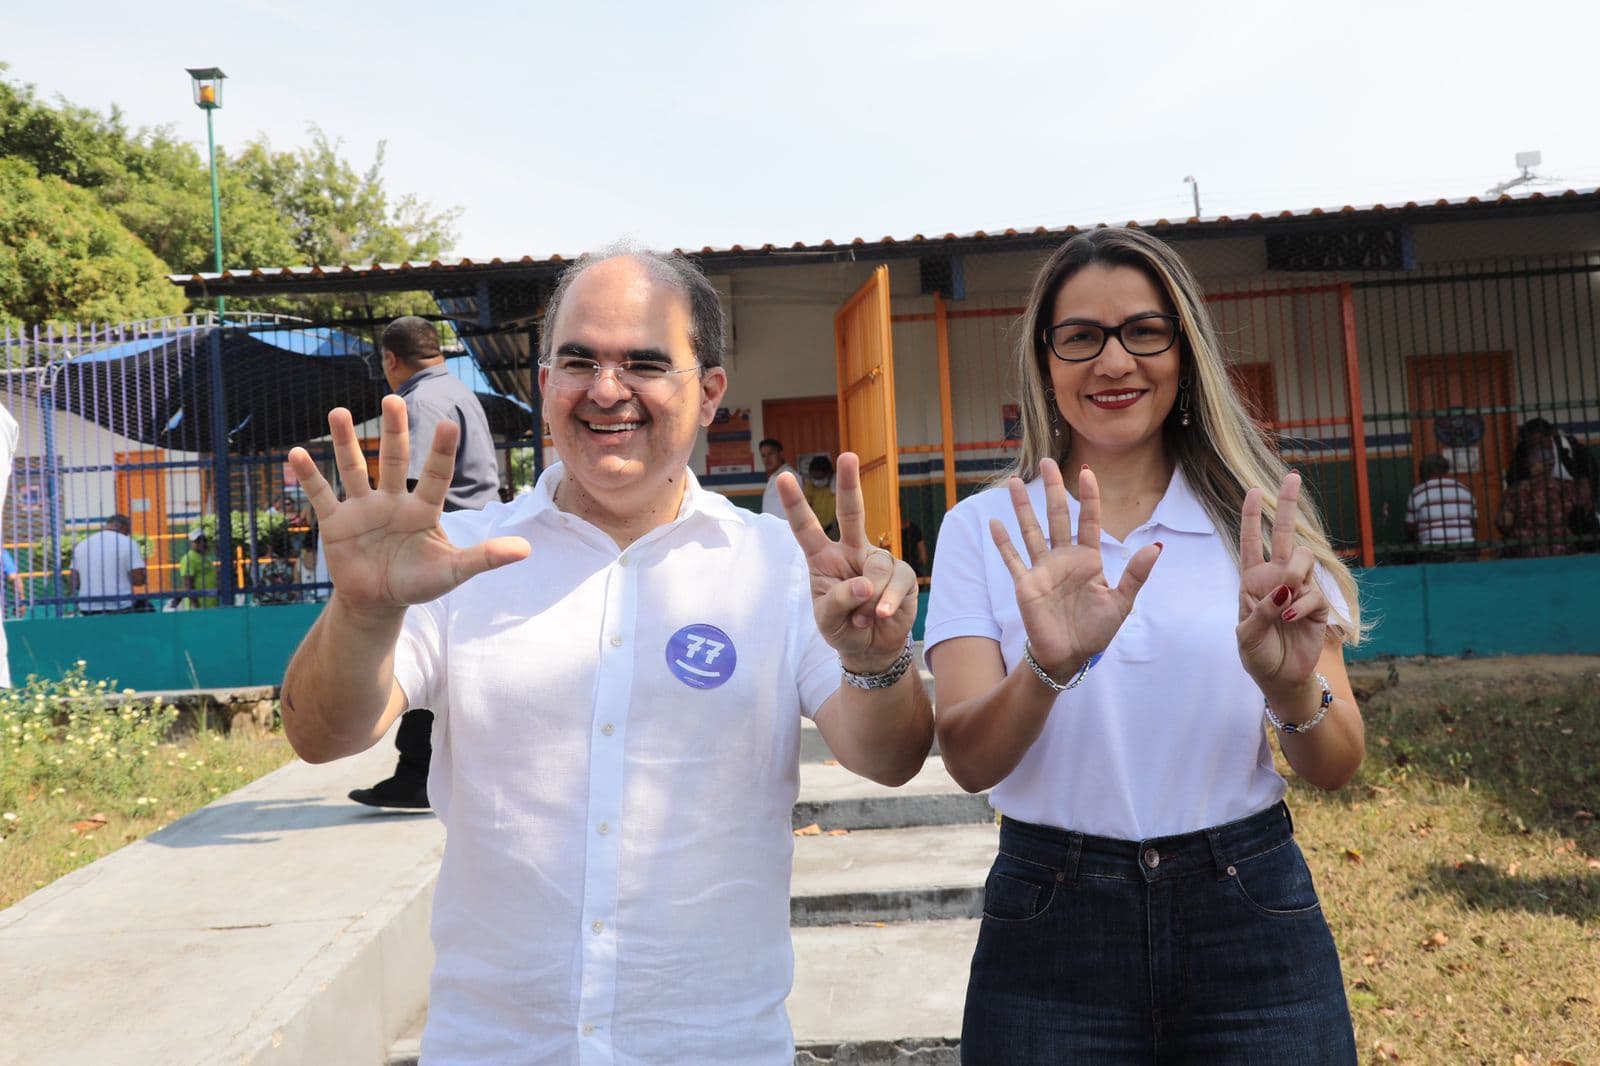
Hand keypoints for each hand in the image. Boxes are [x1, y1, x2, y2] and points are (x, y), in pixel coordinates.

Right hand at [286, 395, 528, 614]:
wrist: (378, 601)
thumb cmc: (418, 582)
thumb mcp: (452, 571)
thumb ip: (484, 557)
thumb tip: (526, 550)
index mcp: (423, 508)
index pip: (436, 475)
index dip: (442, 451)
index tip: (450, 422)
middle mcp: (392, 500)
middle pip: (394, 459)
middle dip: (395, 430)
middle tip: (394, 396)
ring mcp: (362, 508)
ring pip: (353, 468)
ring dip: (345, 442)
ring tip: (337, 412)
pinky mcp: (336, 522)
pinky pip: (321, 495)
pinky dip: (309, 476)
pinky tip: (297, 453)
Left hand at [776, 453, 918, 673]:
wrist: (871, 649)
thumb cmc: (843, 628)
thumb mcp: (827, 620)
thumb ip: (838, 601)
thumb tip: (865, 583)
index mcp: (822, 558)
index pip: (806, 527)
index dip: (795, 503)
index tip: (783, 476)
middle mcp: (851, 551)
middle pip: (851, 512)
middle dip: (850, 483)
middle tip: (847, 455)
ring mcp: (878, 560)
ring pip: (876, 569)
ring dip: (869, 602)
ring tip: (865, 618)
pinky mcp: (902, 574)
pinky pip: (897, 584)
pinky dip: (887, 604)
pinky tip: (882, 616)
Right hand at [990, 459, 1159, 677]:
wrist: (1069, 656)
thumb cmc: (1096, 631)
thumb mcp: (1121, 603)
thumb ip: (1136, 574)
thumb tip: (1156, 546)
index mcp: (1088, 560)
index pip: (1089, 521)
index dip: (1088, 497)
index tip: (1088, 472)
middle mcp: (1063, 559)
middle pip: (1057, 516)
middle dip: (1052, 489)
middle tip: (1046, 462)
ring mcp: (1042, 569)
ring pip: (1031, 530)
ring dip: (1022, 507)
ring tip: (1013, 481)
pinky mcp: (1025, 584)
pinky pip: (1012, 559)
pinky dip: (1003, 542)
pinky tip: (995, 523)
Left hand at [1236, 471, 1328, 689]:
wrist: (1280, 679)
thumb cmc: (1257, 655)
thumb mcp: (1246, 635)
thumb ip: (1261, 610)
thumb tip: (1285, 590)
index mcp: (1253, 580)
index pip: (1251, 542)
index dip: (1252, 516)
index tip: (1254, 490)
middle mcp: (1277, 579)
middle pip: (1284, 535)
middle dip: (1287, 505)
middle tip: (1292, 476)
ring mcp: (1299, 590)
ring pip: (1304, 560)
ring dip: (1294, 577)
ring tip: (1285, 605)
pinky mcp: (1318, 606)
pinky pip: (1314, 594)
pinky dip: (1303, 605)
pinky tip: (1293, 620)